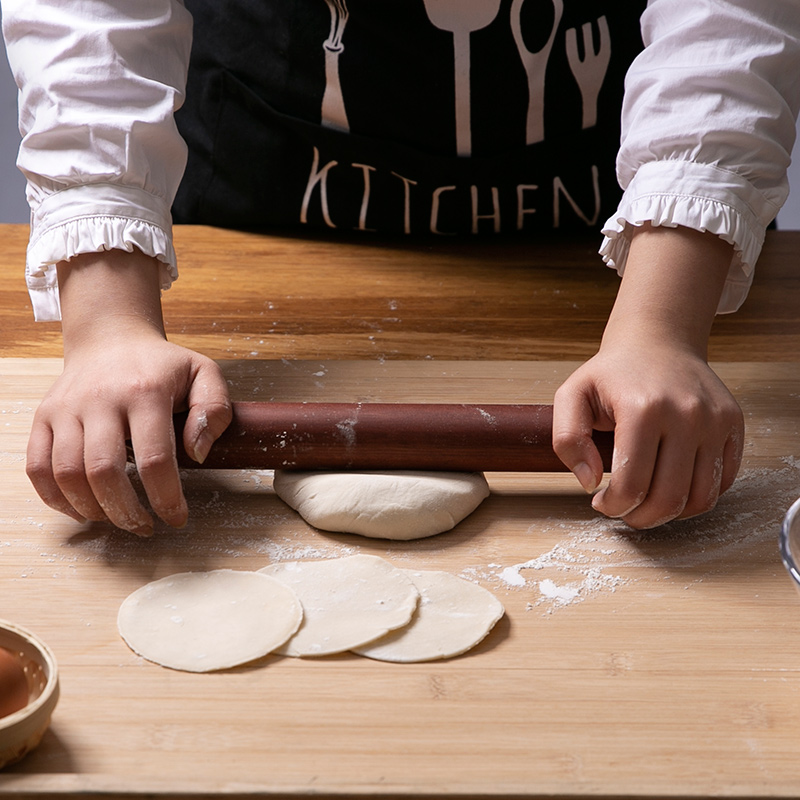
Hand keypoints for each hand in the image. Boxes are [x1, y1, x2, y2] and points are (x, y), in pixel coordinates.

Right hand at [26, 250, 231, 534]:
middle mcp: (100, 399)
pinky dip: (56, 498)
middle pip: (104, 472)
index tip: (177, 519)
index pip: (154, 458)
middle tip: (145, 527)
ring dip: (93, 509)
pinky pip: (37, 466)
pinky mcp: (44, 416)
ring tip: (118, 519)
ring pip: (67, 473)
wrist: (111, 338)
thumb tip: (198, 453)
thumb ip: (214, 410)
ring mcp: (66, 408)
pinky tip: (83, 509)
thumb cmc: (162, 365)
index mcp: (145, 391)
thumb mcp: (204, 374)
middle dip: (126, 512)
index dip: (166, 498)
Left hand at [553, 342, 742, 528]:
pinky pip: (723, 482)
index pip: (631, 484)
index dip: (613, 505)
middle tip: (624, 511)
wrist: (657, 342)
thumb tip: (589, 481)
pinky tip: (671, 486)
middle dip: (640, 517)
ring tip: (647, 503)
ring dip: (670, 514)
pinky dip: (696, 497)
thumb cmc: (613, 373)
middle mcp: (686, 414)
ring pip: (700, 498)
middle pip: (668, 498)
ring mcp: (715, 420)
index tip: (601, 501)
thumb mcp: (572, 395)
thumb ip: (567, 439)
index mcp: (642, 409)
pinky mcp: (733, 424)